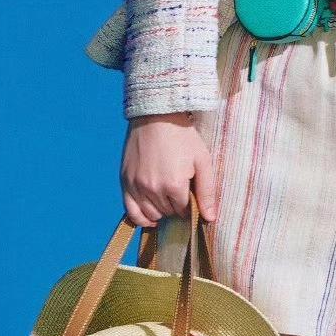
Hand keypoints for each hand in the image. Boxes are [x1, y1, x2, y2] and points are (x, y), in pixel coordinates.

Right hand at [120, 111, 217, 226]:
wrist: (156, 115)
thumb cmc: (183, 136)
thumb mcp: (202, 160)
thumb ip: (207, 192)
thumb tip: (210, 219)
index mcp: (174, 185)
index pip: (185, 211)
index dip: (190, 204)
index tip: (191, 192)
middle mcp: (153, 189)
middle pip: (168, 213)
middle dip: (176, 206)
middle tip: (180, 189)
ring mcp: (136, 186)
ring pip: (151, 214)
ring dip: (161, 211)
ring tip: (167, 197)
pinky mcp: (125, 181)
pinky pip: (131, 211)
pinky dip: (141, 217)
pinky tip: (150, 214)